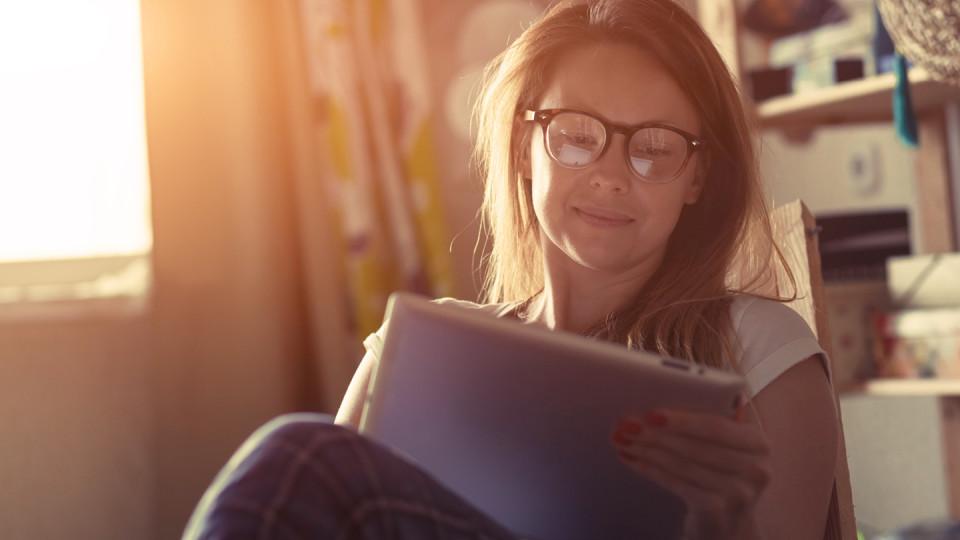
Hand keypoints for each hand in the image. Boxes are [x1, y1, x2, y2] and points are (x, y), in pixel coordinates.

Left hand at [610, 404, 770, 539]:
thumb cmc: (719, 472)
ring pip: (684, 465)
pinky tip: (633, 460)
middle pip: (697, 446)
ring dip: (648, 450)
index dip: (683, 420)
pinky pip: (678, 484)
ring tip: (623, 440)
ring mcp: (739, 493)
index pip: (717, 426)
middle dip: (657, 434)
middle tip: (626, 425)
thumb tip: (661, 398)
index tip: (651, 413)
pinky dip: (652, 470)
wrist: (728, 524)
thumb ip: (709, 421)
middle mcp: (756, 468)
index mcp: (758, 442)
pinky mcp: (718, 511)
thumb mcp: (725, 447)